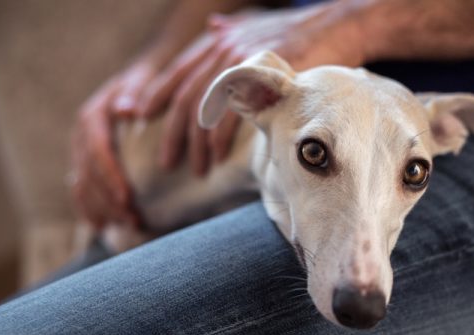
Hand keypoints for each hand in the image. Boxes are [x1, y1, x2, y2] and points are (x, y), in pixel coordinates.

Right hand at [71, 62, 159, 228]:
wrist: (139, 83)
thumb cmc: (148, 83)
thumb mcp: (144, 80)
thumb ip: (136, 93)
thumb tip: (127, 109)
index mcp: (93, 116)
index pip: (98, 151)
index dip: (111, 176)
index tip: (128, 198)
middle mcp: (82, 135)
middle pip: (89, 174)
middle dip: (110, 200)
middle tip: (134, 220)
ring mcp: (81, 151)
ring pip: (84, 186)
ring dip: (104, 209)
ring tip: (131, 226)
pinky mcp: (86, 163)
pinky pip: (81, 190)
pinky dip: (90, 209)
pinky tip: (103, 227)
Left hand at [137, 4, 365, 175]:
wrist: (338, 26)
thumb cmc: (300, 33)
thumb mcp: (258, 28)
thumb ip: (231, 32)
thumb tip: (212, 27)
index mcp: (218, 41)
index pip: (177, 71)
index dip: (154, 94)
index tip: (135, 116)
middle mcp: (223, 48)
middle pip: (185, 97)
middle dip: (172, 133)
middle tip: (165, 162)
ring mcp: (241, 61)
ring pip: (205, 110)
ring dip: (198, 145)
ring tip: (197, 170)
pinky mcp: (260, 77)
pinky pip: (232, 114)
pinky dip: (221, 139)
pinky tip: (218, 157)